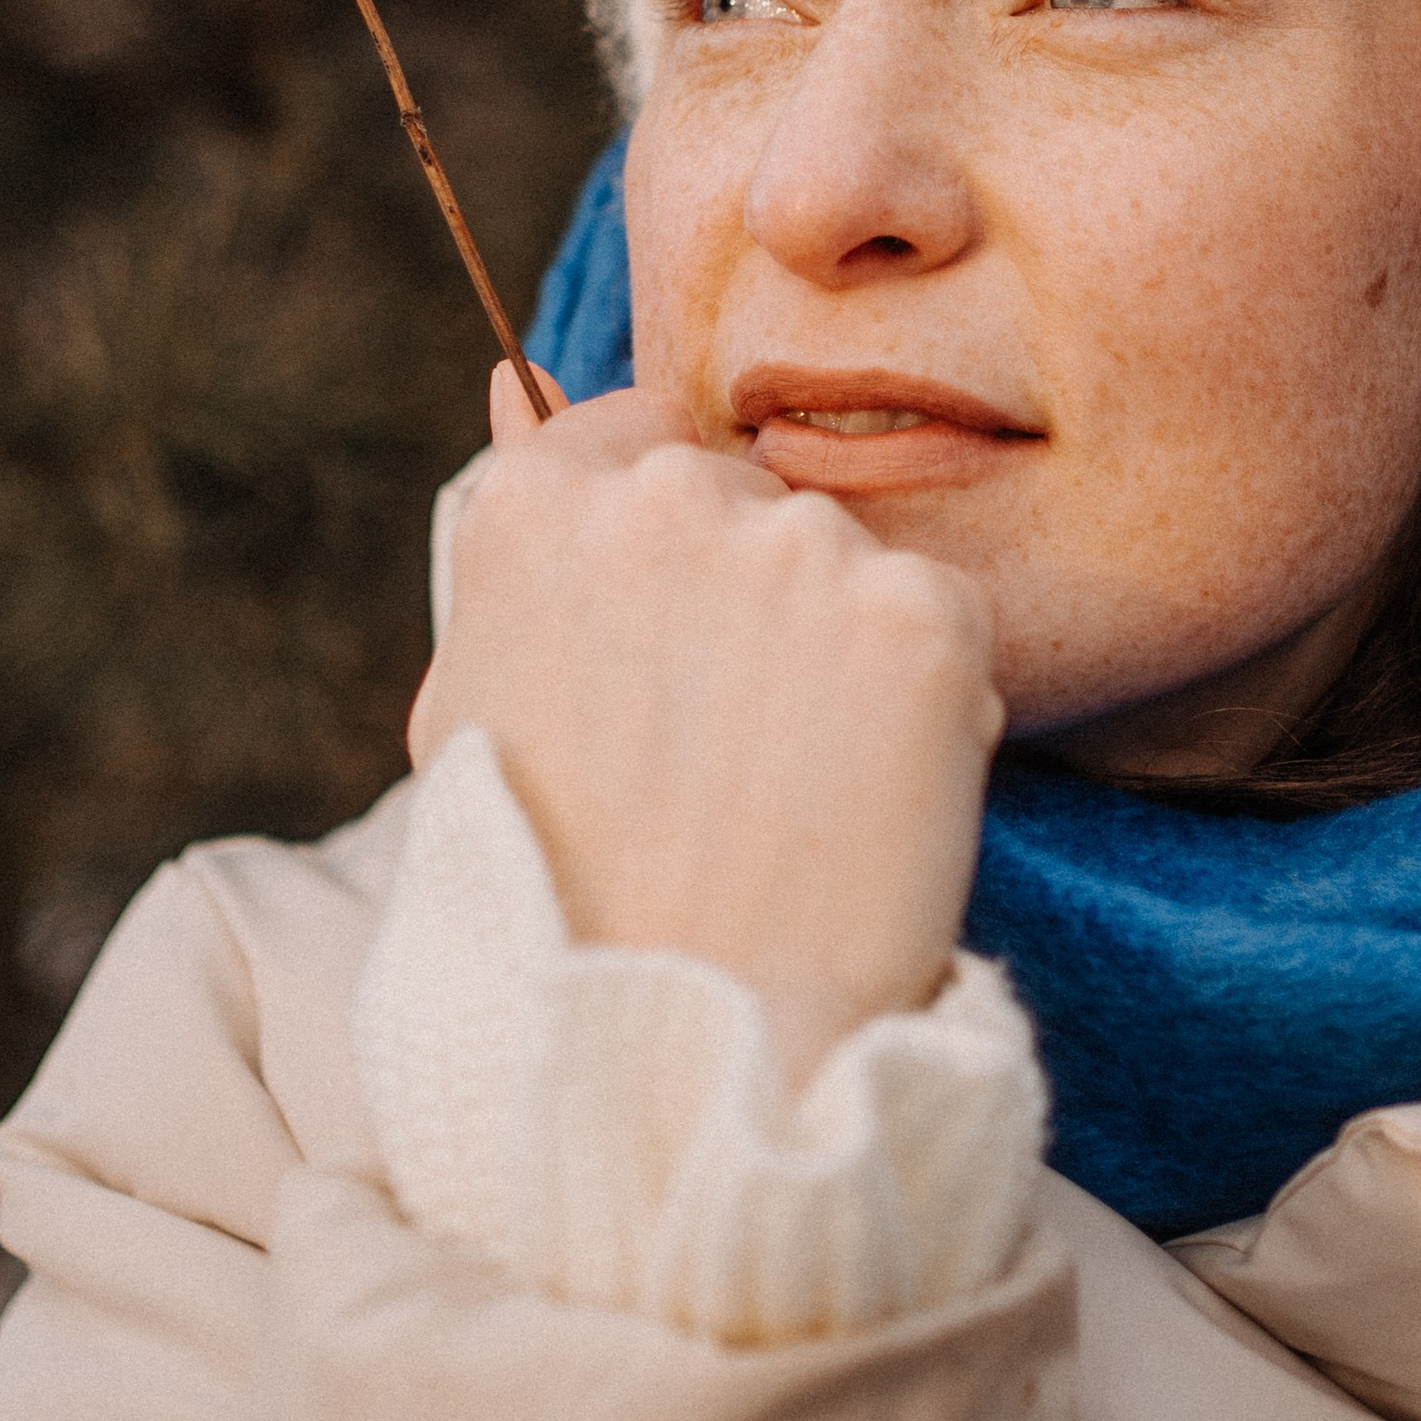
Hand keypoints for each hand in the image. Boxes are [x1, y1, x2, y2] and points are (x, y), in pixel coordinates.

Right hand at [411, 366, 1003, 1087]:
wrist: (675, 1042)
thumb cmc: (554, 892)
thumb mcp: (476, 700)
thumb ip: (517, 543)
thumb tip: (517, 378)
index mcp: (537, 504)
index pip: (640, 437)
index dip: (670, 551)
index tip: (673, 648)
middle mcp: (666, 497)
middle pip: (754, 502)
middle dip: (757, 603)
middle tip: (728, 756)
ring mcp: (801, 549)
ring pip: (852, 569)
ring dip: (844, 658)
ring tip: (788, 797)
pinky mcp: (922, 618)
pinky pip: (944, 631)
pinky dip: (927, 710)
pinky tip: (863, 805)